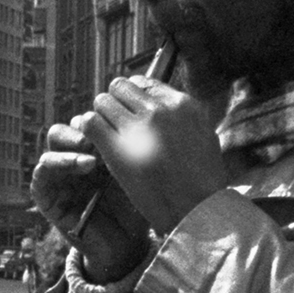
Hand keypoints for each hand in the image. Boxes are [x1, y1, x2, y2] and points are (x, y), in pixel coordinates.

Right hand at [33, 116, 153, 283]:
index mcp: (98, 149)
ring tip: (93, 149)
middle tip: (104, 130)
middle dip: (87, 122)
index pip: (93, 118)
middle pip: (73, 123)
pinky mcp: (47, 195)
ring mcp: (61, 173)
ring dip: (72, 138)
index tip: (124, 122)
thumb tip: (133, 117)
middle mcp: (77, 156)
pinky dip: (59, 162)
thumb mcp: (137, 175)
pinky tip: (84, 166)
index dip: (104, 116)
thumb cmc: (137, 211)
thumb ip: (129, 149)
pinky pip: (42, 171)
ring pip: (55, 137)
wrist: (126, 248)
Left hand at [80, 77, 226, 235]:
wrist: (197, 209)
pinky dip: (89, 129)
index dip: (133, 96)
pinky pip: (91, 123)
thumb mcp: (204, 136)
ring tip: (106, 134)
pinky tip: (95, 141)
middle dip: (115, 102)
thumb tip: (166, 109)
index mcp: (182, 105)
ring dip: (101, 116)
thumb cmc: (204, 180)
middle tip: (115, 122)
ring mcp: (137, 129)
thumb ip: (183, 118)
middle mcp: (159, 111)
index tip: (130, 110)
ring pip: (102, 102)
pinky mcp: (118, 149)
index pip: (144, 83)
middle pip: (120, 87)